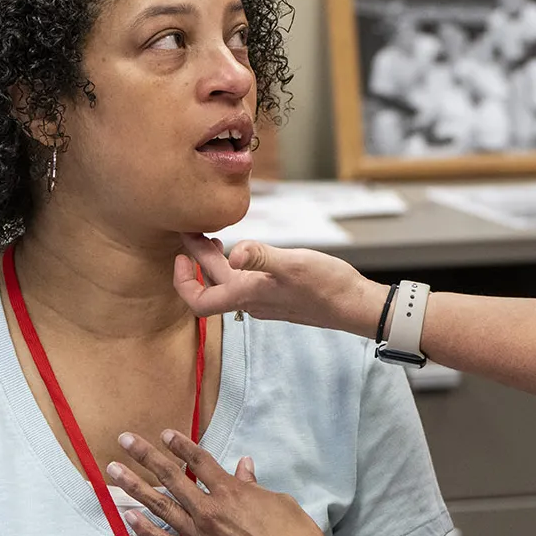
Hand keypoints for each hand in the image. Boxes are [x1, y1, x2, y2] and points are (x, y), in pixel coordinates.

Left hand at [109, 430, 346, 535]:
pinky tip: (128, 517)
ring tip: (114, 472)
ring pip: (160, 507)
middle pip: (171, 477)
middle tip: (124, 440)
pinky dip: (145, 530)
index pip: (200, 461)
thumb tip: (242, 467)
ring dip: (135, 487)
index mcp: (232, 492)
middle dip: (146, 456)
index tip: (164, 434)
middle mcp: (209, 511)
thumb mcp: (279, 503)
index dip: (181, 445)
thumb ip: (254, 486)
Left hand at [174, 234, 383, 336]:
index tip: (180, 256)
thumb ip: (261, 257)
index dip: (182, 282)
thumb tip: (233, 254)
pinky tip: (245, 252)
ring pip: (228, 284)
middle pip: (212, 285)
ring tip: (213, 238)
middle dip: (196, 258)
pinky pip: (245, 284)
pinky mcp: (278, 296)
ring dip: (214, 263)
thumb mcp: (293, 263)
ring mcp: (265, 301)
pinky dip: (235, 266)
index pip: (200, 302)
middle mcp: (252, 302)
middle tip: (190, 230)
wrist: (355, 305)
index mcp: (248, 295)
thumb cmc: (327, 285)